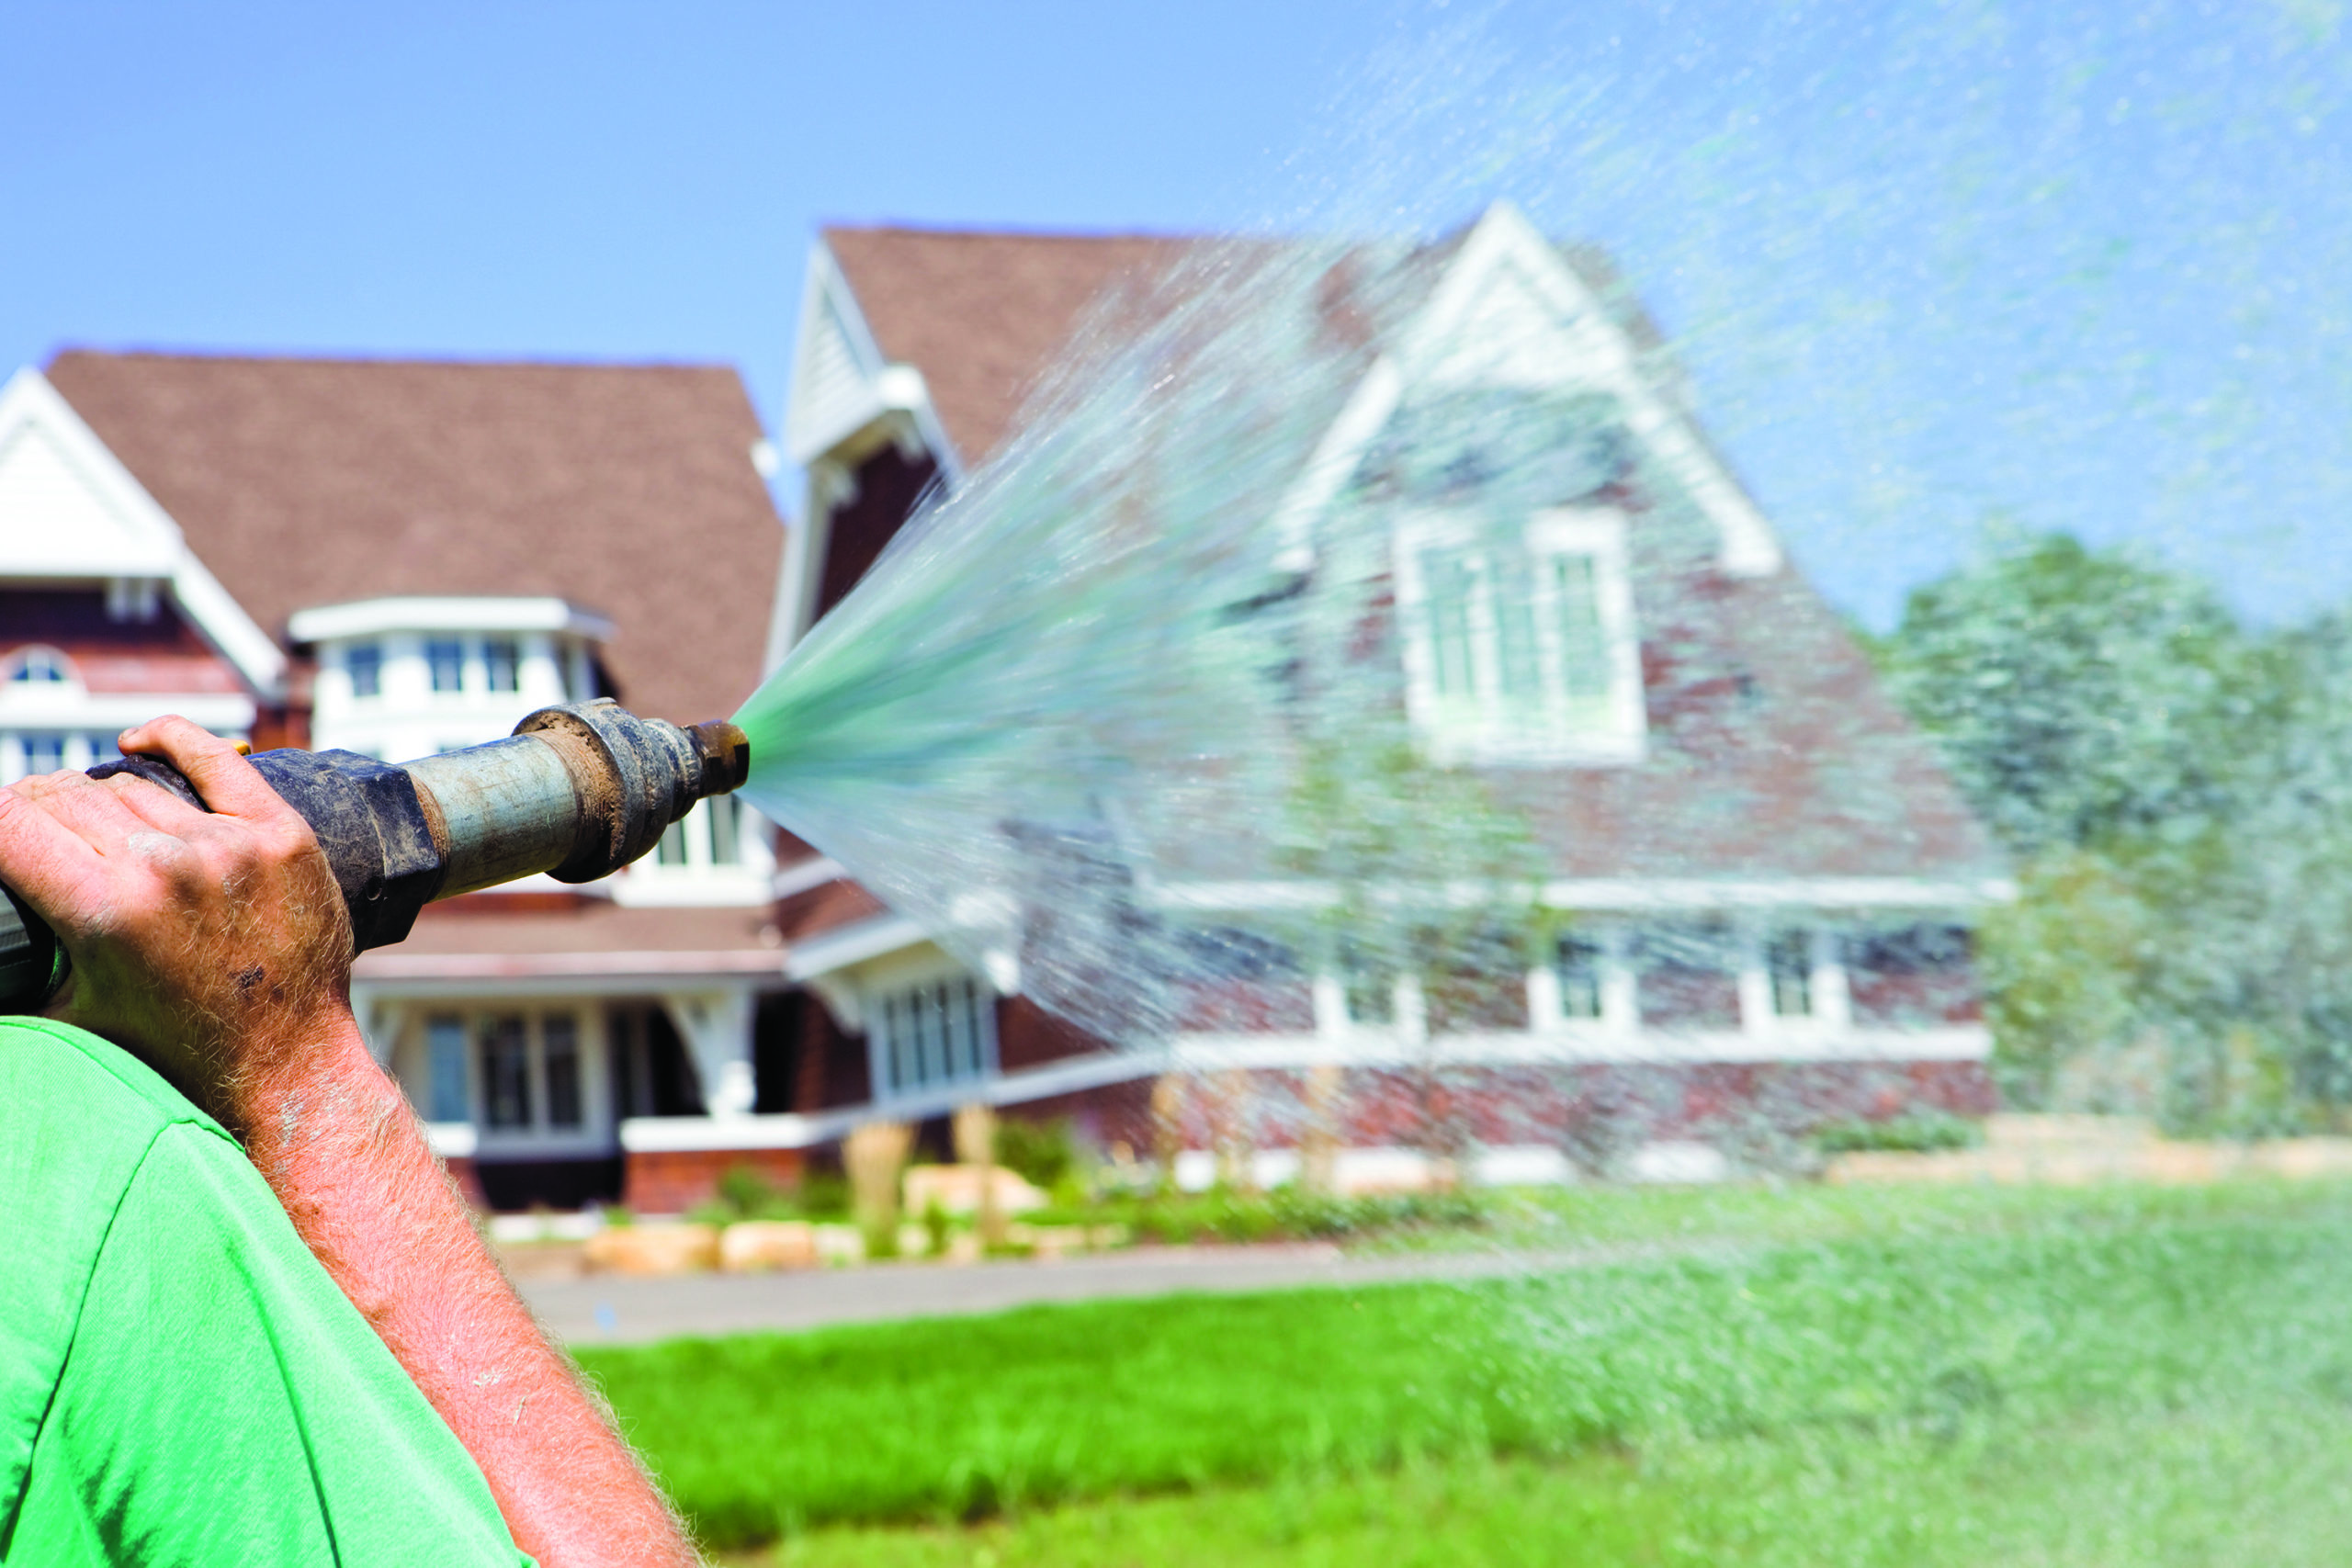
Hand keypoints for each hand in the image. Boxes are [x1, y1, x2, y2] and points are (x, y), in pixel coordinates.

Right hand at [0, 716, 355, 1132]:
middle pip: (66, 796)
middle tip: (42, 838)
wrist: (285, 1062)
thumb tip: (1, 931)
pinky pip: (216, 760)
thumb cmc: (175, 1049)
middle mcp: (167, 867)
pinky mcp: (282, 834)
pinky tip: (140, 741)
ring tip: (101, 835)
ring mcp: (229, 846)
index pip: (9, 822)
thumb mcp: (70, 1008)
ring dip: (102, 802)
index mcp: (105, 910)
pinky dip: (172, 740)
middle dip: (38, 811)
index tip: (2, 835)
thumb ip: (20, 960)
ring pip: (130, 785)